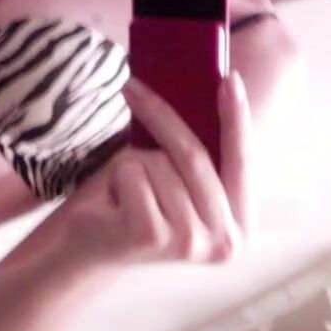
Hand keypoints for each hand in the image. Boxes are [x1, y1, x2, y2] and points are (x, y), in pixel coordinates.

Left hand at [65, 72, 251, 266]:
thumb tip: (200, 87)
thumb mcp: (177, 180)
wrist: (87, 250)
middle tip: (132, 87)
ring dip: (133, 164)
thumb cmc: (136, 206)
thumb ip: (198, 153)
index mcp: (241, 225)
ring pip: (158, 162)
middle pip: (195, 155)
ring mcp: (189, 241)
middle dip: (162, 114)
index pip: (243, 162)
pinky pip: (133, 173)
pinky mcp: (151, 236)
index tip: (231, 79)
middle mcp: (224, 241)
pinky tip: (114, 204)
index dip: (237, 119)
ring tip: (126, 192)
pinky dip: (116, 177)